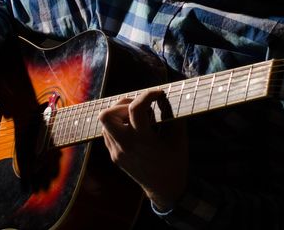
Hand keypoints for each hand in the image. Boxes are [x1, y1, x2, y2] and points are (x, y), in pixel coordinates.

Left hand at [99, 89, 187, 210]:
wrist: (164, 189)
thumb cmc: (175, 160)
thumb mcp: (178, 136)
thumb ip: (170, 112)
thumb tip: (161, 95)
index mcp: (143, 141)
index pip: (135, 109)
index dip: (147, 95)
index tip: (158, 93)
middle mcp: (125, 146)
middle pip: (107, 115)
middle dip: (123, 104)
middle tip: (141, 108)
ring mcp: (116, 152)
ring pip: (105, 123)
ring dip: (120, 114)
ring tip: (138, 119)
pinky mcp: (113, 155)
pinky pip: (108, 132)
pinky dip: (118, 125)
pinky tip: (134, 129)